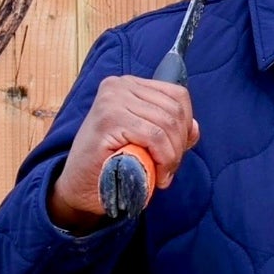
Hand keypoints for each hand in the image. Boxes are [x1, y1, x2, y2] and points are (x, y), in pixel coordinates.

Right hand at [47, 75, 197, 230]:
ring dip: (172, 156)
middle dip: (179, 144)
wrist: (79, 188)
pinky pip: (155, 136)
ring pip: (167, 124)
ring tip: (163, 174)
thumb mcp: (144, 141)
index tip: (178, 151)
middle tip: (169, 169)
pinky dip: (164, 159)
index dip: (185, 125)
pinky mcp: (109, 119)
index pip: (177, 95)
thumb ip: (168, 130)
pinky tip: (158, 176)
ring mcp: (112, 100)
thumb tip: (193, 128)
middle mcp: (119, 85)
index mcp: (129, 85)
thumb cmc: (110, 164)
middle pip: (174, 110)